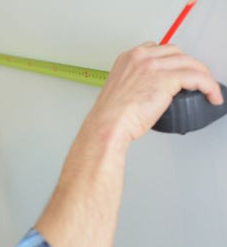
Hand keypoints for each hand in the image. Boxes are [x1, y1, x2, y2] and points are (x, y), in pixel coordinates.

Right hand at [86, 41, 222, 141]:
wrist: (109, 123)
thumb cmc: (111, 114)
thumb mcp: (120, 89)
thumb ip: (136, 81)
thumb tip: (153, 88)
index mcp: (128, 58)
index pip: (157, 49)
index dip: (171, 60)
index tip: (177, 70)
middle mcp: (141, 57)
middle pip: (176, 52)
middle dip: (188, 65)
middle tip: (194, 80)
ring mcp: (153, 65)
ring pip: (190, 62)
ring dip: (202, 75)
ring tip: (207, 89)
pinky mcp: (166, 78)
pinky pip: (197, 77)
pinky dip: (208, 86)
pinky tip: (211, 94)